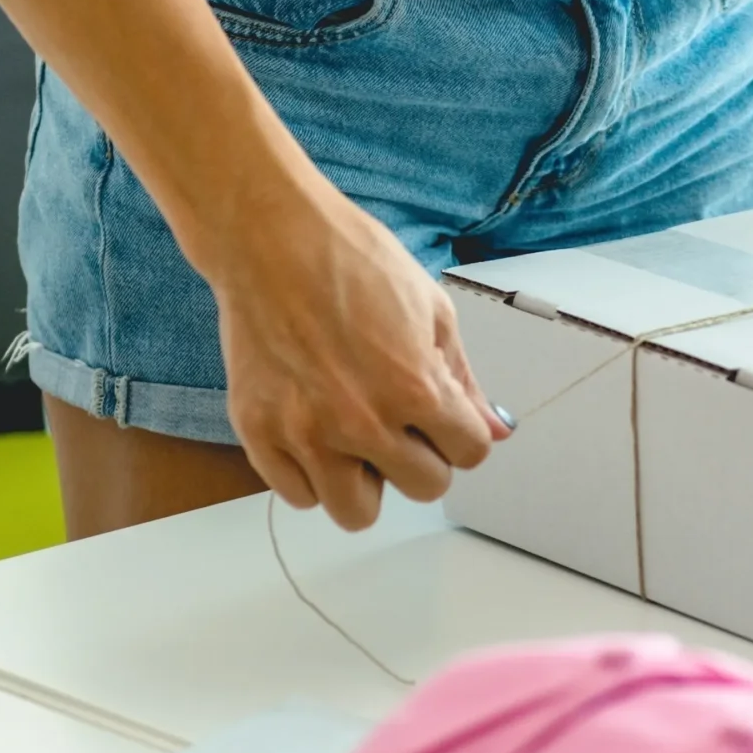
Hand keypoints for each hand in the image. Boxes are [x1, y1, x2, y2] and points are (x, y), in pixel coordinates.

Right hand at [209, 179, 509, 529]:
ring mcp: (306, 433)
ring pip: (356, 513)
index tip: (438, 416)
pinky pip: (298, 495)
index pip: (469, 455)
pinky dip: (309, 474)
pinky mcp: (259, 433)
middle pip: (423, 488)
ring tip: (351, 438)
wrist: (269, 239)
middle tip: (394, 420)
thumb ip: (463, 380)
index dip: (458, 433)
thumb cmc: (349, 259)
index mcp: (414, 387)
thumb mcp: (430, 309)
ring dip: (363, 480)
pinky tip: (311, 430)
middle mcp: (362, 422)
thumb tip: (493, 430)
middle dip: (418, 457)